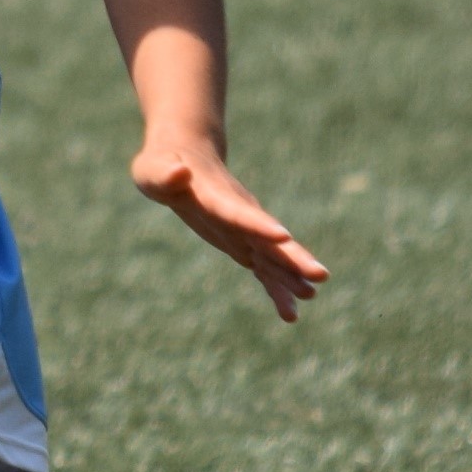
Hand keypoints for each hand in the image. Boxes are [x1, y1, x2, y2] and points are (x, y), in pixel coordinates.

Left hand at [130, 128, 326, 321]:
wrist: (186, 157)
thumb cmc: (161, 165)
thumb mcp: (152, 169)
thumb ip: (163, 175)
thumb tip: (177, 173)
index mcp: (215, 196)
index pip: (237, 211)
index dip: (257, 224)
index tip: (284, 236)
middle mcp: (239, 213)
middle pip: (268, 237)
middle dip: (292, 257)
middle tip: (320, 274)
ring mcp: (244, 229)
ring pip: (272, 256)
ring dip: (290, 277)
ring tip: (311, 295)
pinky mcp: (242, 242)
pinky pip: (263, 270)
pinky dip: (275, 290)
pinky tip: (290, 315)